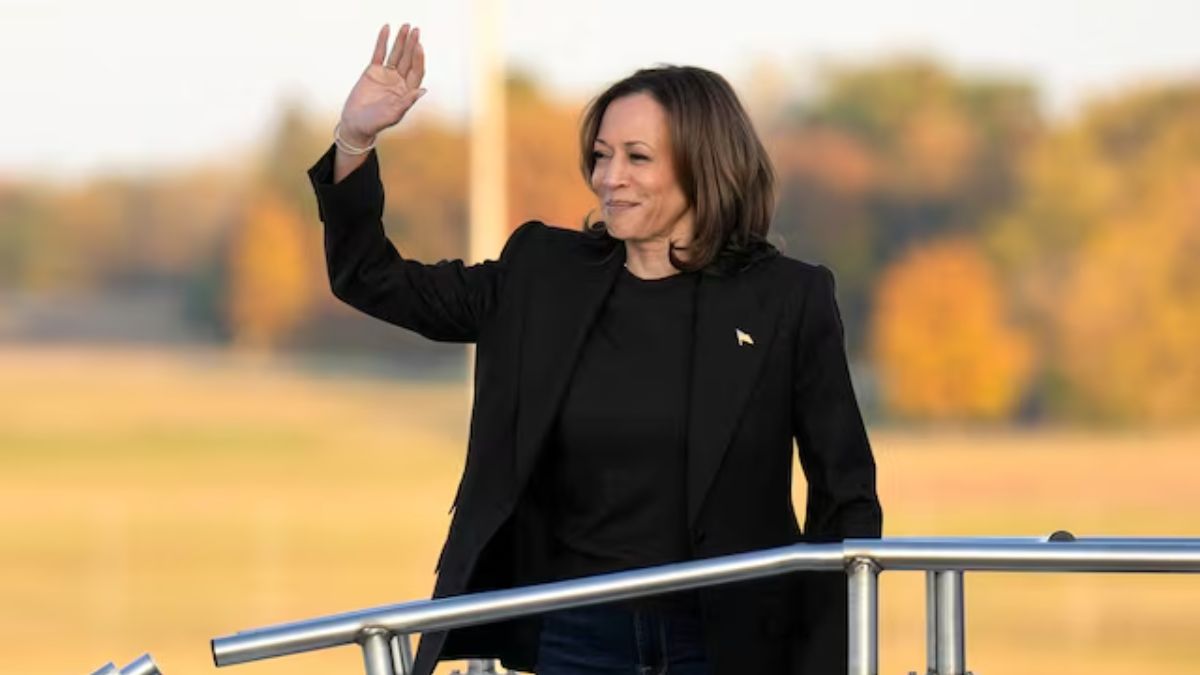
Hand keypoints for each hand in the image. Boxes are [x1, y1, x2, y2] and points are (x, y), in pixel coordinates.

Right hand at [338, 23, 426, 145]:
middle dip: (412, 45)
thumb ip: (407, 102)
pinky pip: (379, 53)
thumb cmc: (376, 123)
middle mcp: (399, 81)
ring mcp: (387, 75)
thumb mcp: (393, 114)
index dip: (418, 59)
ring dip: (401, 40)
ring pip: (396, 54)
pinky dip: (382, 41)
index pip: (416, 71)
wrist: (356, 123)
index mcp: (407, 91)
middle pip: (408, 59)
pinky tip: (386, 29)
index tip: (419, 45)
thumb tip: (422, 90)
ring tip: (405, 26)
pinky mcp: (373, 71)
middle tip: (416, 30)